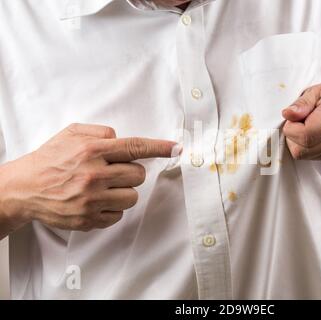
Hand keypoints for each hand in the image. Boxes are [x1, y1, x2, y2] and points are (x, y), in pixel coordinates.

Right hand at [0, 123, 178, 232]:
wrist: (24, 188)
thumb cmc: (50, 160)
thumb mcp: (71, 134)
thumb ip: (101, 132)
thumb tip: (122, 138)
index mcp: (92, 151)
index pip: (135, 147)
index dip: (159, 147)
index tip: (176, 148)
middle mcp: (94, 175)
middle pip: (139, 175)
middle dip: (131, 172)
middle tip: (114, 171)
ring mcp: (92, 200)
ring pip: (132, 197)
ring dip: (123, 191)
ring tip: (103, 187)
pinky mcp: (89, 219)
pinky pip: (118, 215)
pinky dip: (112, 208)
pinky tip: (96, 200)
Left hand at [282, 80, 320, 161]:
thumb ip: (303, 103)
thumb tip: (288, 114)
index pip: (306, 134)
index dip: (291, 128)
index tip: (292, 118)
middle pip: (303, 150)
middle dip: (292, 137)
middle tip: (299, 122)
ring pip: (306, 156)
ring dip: (300, 143)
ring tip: (308, 127)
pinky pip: (314, 158)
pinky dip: (309, 148)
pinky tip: (316, 134)